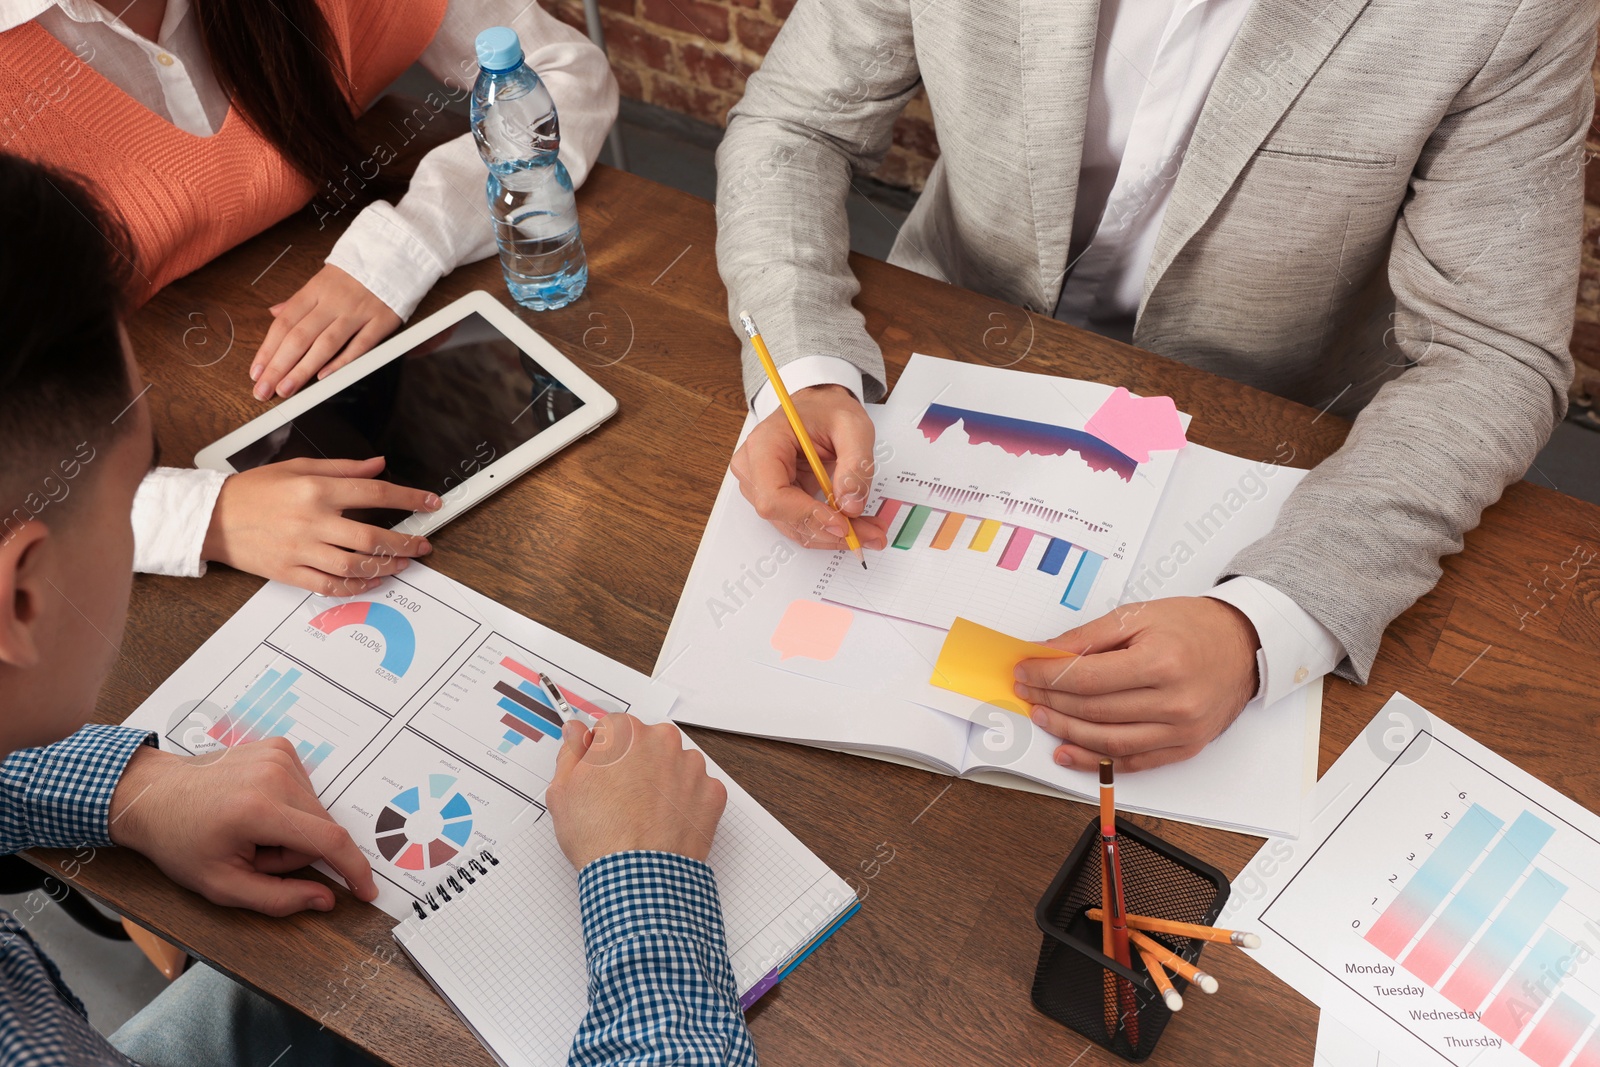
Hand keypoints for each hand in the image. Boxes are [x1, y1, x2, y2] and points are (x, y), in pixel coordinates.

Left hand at [109, 740, 377, 915]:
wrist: (153, 795)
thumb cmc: (180, 841)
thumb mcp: (221, 886)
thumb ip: (278, 898)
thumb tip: (326, 899)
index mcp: (258, 809)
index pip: (328, 840)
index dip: (354, 868)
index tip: (367, 890)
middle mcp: (274, 775)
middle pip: (321, 829)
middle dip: (297, 852)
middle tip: (255, 855)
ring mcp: (279, 755)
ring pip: (316, 811)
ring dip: (293, 829)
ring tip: (252, 830)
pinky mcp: (280, 747)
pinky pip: (307, 790)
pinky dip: (289, 806)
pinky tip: (257, 808)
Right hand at [203, 456, 439, 595]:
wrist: (211, 517)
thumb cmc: (254, 490)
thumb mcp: (299, 467)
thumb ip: (344, 468)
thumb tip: (379, 465)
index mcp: (316, 490)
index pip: (375, 494)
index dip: (409, 499)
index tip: (431, 503)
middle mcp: (311, 522)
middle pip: (372, 538)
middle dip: (405, 543)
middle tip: (423, 545)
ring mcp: (301, 551)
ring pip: (355, 566)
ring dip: (386, 567)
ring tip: (403, 563)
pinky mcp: (290, 573)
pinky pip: (331, 586)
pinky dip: (356, 587)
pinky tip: (371, 581)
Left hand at [251, 265, 400, 400]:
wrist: (394, 254)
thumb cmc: (355, 273)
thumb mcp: (322, 280)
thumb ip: (298, 301)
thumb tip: (274, 314)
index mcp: (315, 290)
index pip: (284, 324)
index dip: (268, 350)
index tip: (256, 372)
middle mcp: (333, 302)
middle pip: (299, 337)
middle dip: (278, 366)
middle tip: (265, 390)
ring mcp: (358, 312)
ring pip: (325, 344)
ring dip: (303, 369)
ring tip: (286, 389)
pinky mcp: (382, 321)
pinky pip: (360, 345)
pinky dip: (341, 362)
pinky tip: (323, 377)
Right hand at [544, 715, 727, 869]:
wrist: (637, 877)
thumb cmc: (599, 836)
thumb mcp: (564, 791)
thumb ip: (572, 752)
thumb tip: (576, 733)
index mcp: (625, 733)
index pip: (613, 728)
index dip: (604, 752)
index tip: (603, 772)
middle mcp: (663, 741)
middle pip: (647, 743)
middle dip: (636, 763)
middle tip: (622, 797)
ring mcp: (692, 767)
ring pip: (675, 765)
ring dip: (664, 781)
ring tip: (646, 814)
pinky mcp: (712, 793)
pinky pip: (698, 790)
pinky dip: (686, 803)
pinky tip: (667, 823)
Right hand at [731, 384, 889, 550]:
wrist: (818, 406)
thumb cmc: (827, 410)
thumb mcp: (853, 427)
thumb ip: (855, 464)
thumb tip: (850, 506)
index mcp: (764, 444)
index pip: (773, 496)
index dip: (807, 515)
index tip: (842, 523)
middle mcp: (754, 469)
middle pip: (786, 518)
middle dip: (830, 530)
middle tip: (871, 532)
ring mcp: (761, 487)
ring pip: (796, 528)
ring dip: (833, 535)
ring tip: (870, 529)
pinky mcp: (777, 499)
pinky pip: (801, 525)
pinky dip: (829, 529)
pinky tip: (856, 526)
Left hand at [1012, 598, 1260, 771]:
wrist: (1244, 645)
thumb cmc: (1193, 626)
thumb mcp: (1139, 616)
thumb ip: (1089, 636)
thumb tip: (1046, 653)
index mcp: (1161, 662)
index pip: (1087, 678)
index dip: (1048, 677)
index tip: (1026, 671)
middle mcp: (1174, 701)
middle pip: (1094, 710)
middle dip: (1051, 702)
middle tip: (1027, 692)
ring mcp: (1182, 730)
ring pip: (1108, 741)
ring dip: (1066, 732)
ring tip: (1041, 718)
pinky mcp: (1185, 747)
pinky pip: (1133, 762)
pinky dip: (1095, 761)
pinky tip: (1068, 751)